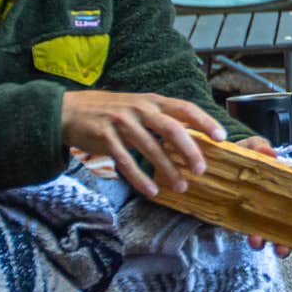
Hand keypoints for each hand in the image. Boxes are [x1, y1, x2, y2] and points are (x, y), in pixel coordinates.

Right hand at [62, 89, 225, 197]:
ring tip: (181, 187)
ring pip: (150, 148)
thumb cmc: (111, 111)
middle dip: (189, 150)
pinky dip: (140, 178)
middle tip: (201, 170)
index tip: (221, 138)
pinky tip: (151, 191)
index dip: (204, 122)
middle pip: (171, 129)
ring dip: (167, 170)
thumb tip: (192, 137)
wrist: (69, 110)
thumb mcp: (138, 106)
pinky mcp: (104, 137)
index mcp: (152, 100)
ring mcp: (121, 122)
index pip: (184, 108)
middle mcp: (139, 108)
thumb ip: (161, 118)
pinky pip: (126, 161)